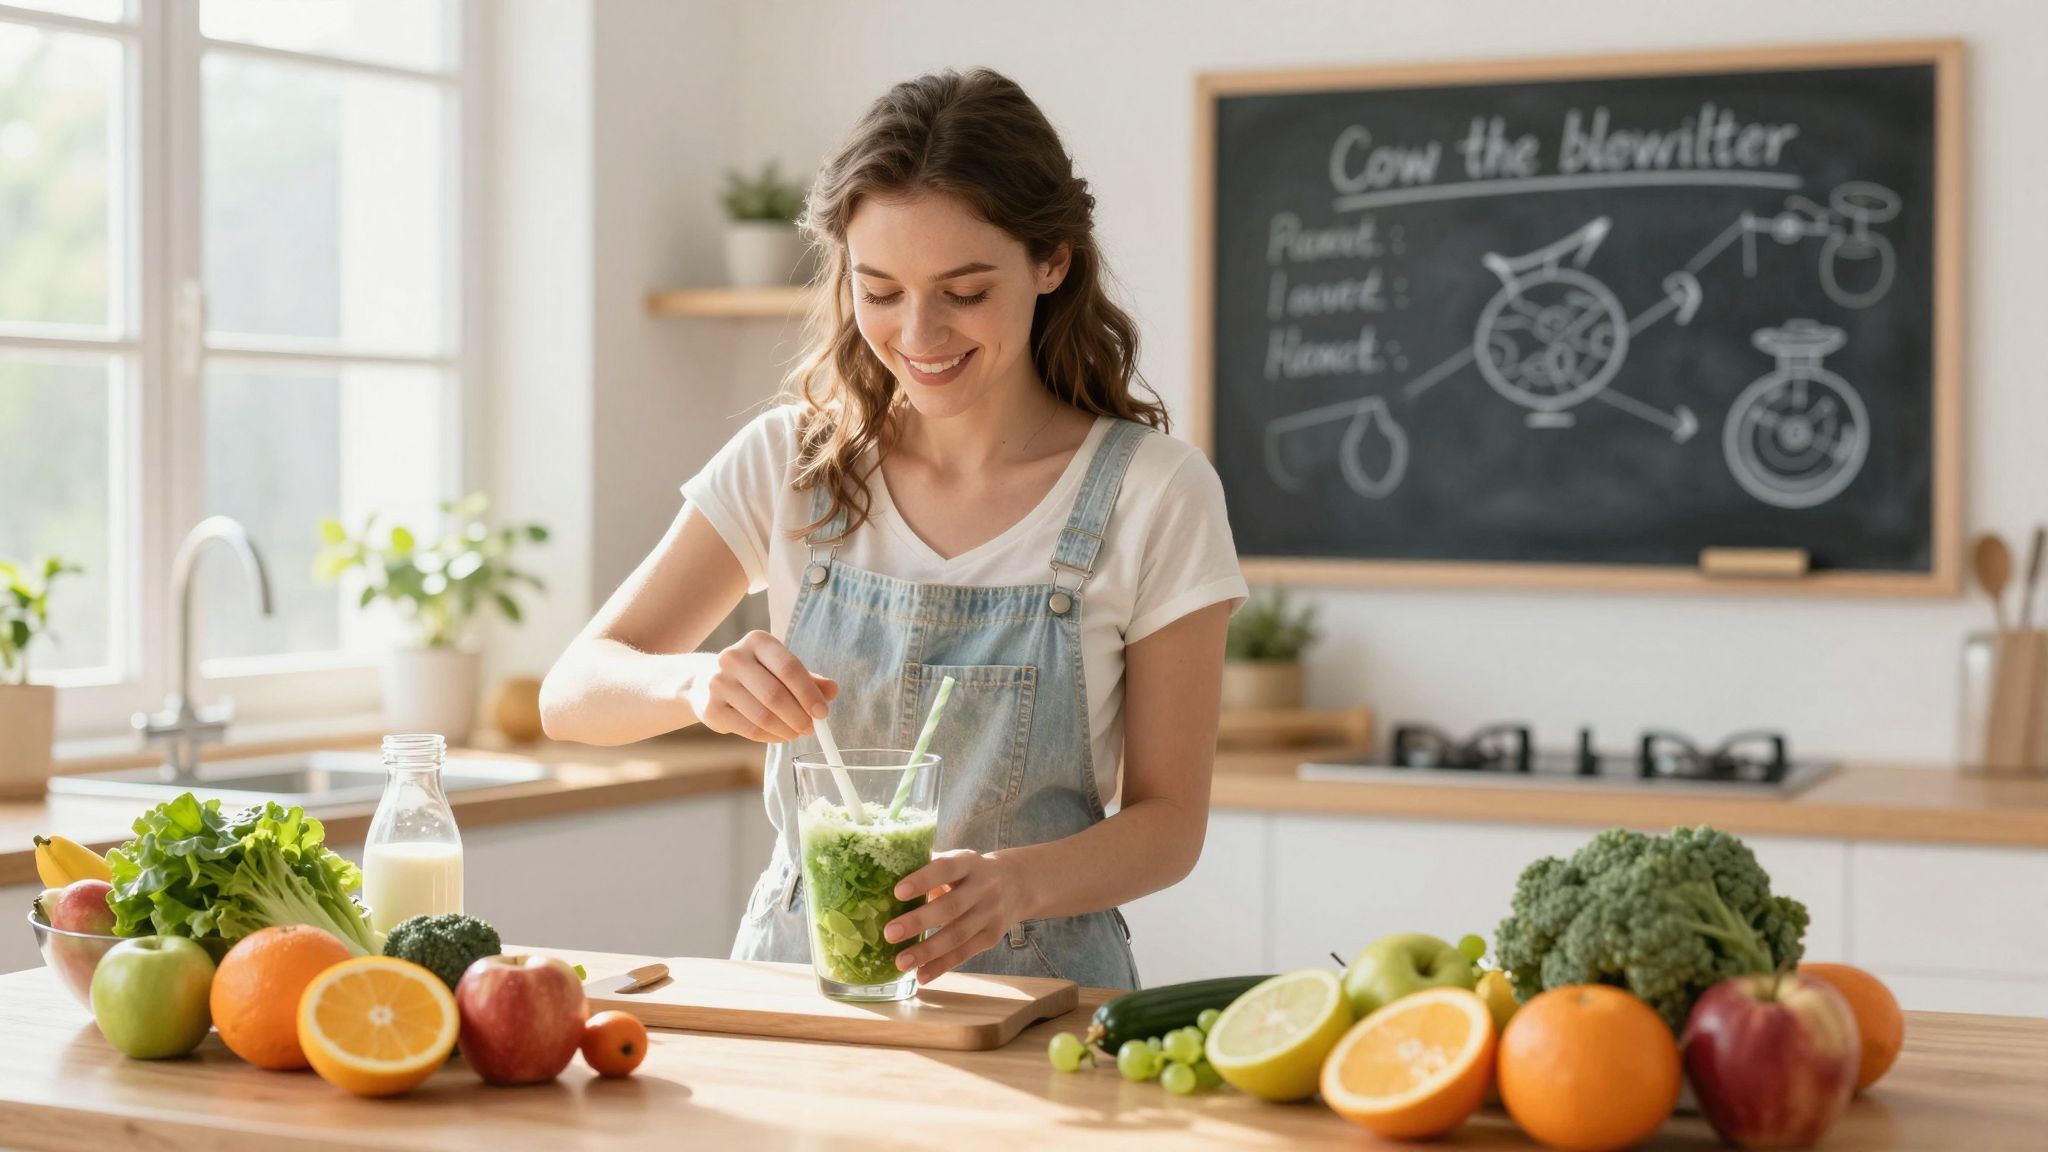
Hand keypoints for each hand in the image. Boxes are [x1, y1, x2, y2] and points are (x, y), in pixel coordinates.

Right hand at [685, 630, 837, 742]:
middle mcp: (734, 657)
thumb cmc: (755, 674)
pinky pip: (749, 729)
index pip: (789, 668)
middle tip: (810, 729)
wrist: (706, 681)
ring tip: (796, 734)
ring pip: (762, 715)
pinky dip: (769, 737)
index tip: (823, 713)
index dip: (809, 693)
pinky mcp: (711, 708)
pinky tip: (779, 736)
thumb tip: (832, 691)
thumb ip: (808, 679)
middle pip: (775, 695)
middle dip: (799, 717)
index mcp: (757, 641)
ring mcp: (718, 682)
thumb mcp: (781, 669)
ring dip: (786, 730)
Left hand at [883, 850, 1028, 983]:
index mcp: (969, 863)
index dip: (923, 880)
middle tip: (890, 933)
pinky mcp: (991, 937)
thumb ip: (929, 866)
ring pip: (958, 935)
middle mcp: (983, 888)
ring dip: (928, 951)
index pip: (946, 868)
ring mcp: (990, 914)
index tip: (898, 892)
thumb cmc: (970, 872)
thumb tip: (883, 874)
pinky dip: (941, 966)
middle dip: (920, 921)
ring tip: (900, 962)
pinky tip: (921, 975)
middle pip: (951, 907)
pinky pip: (964, 954)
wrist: (1018, 884)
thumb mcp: (957, 860)